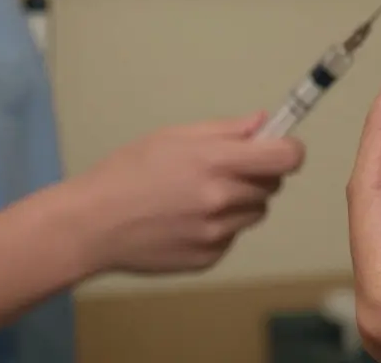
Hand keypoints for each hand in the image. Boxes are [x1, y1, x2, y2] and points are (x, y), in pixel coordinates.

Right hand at [67, 113, 304, 273]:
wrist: (91, 225)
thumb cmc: (128, 173)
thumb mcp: (173, 136)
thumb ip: (226, 130)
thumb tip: (264, 123)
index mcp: (216, 162)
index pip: (287, 158)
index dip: (289, 151)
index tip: (280, 149)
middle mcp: (221, 199)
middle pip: (272, 185)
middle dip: (257, 175)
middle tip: (223, 170)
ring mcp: (216, 233)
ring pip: (255, 212)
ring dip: (240, 202)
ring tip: (198, 196)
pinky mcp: (208, 258)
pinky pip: (231, 237)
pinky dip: (219, 227)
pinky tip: (185, 220)